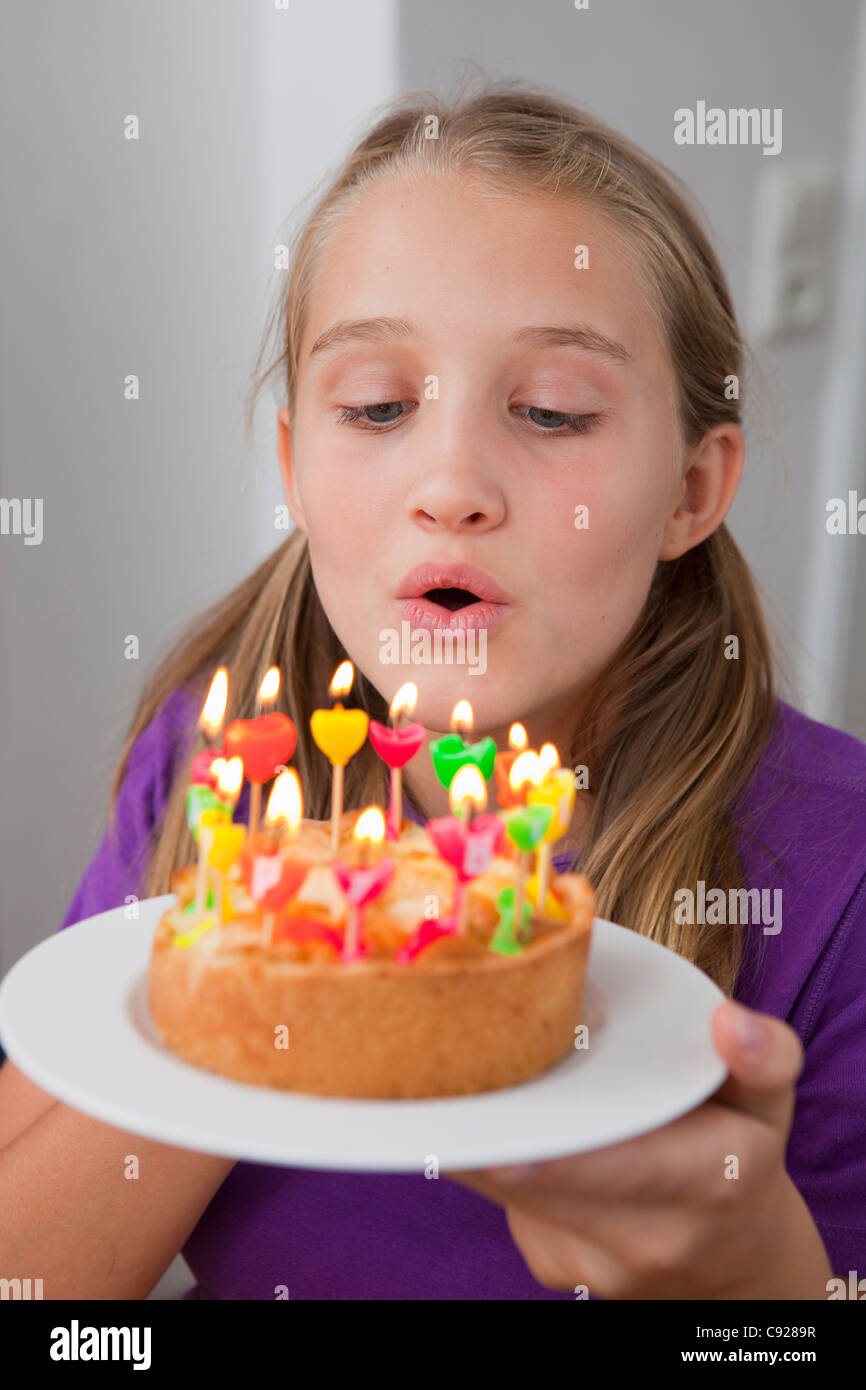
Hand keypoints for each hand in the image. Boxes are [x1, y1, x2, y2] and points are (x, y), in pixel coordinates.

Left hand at [446, 1000, 832, 1298]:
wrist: (731, 1261)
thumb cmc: (740, 1155)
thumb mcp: (767, 1103)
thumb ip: (764, 1057)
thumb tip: (730, 1020)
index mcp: (708, 1183)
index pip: (617, 1163)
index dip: (547, 1145)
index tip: (493, 1114)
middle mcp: (648, 1238)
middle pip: (539, 1176)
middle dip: (497, 1122)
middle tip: (458, 1064)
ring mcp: (594, 1266)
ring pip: (509, 1187)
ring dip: (490, 1135)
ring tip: (476, 1080)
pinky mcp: (554, 1268)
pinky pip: (507, 1202)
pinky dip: (499, 1160)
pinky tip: (514, 1126)